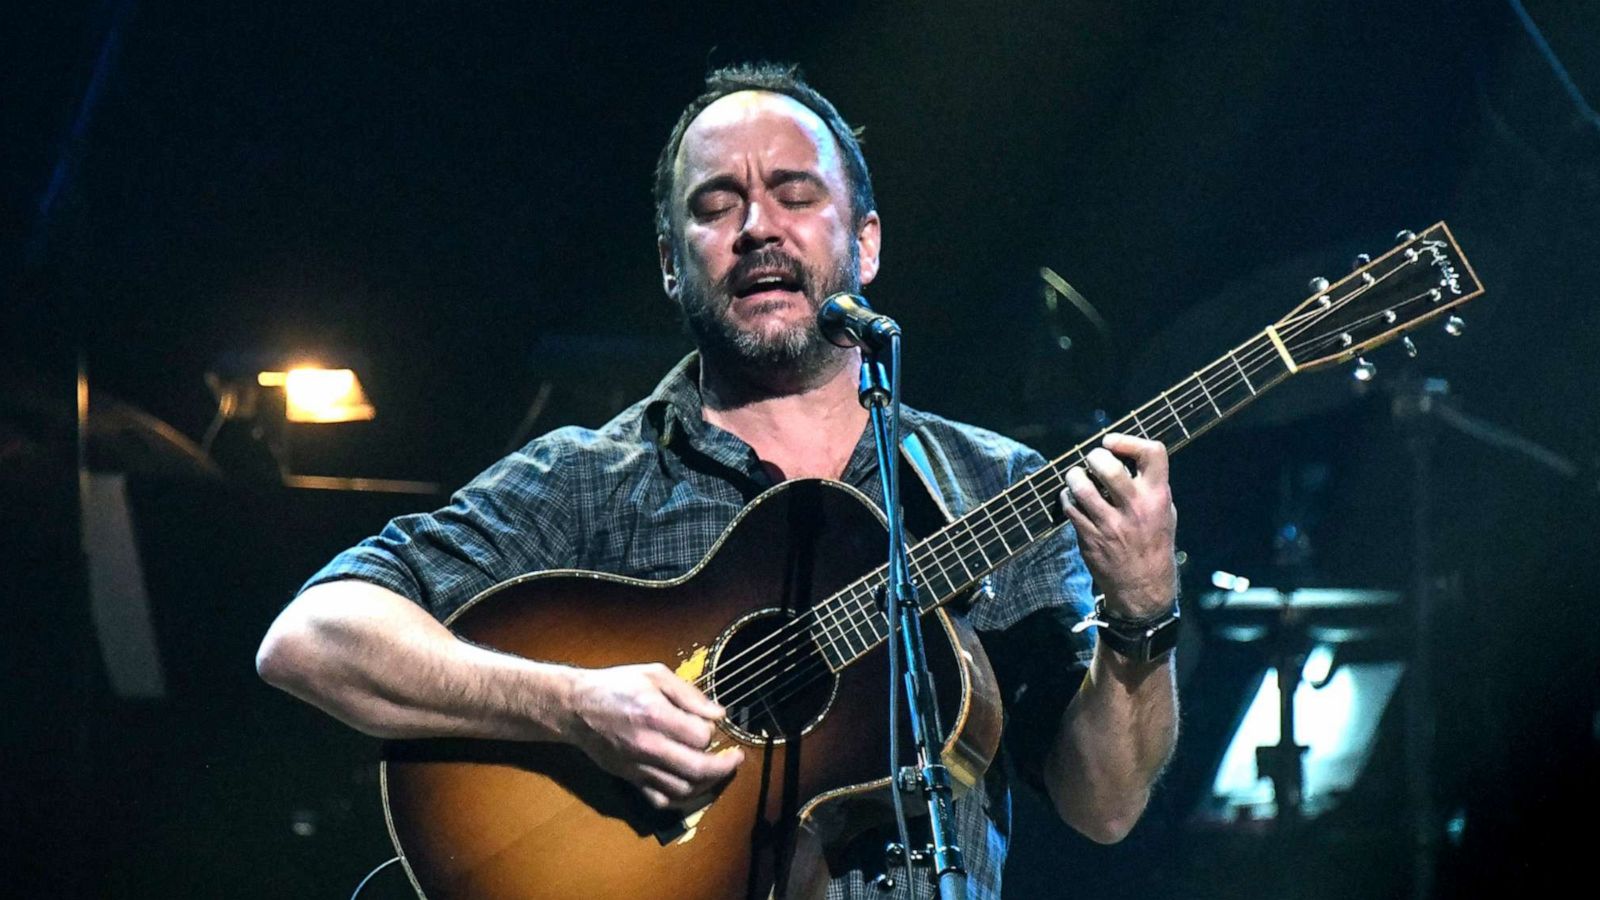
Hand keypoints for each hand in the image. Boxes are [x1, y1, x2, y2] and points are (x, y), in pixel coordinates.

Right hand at [565, 663, 744, 810]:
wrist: (576, 708)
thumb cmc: (615, 686)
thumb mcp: (654, 674)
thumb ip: (689, 694)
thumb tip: (718, 714)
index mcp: (654, 716)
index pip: (700, 737)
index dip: (712, 731)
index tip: (710, 724)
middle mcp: (648, 746)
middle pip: (697, 769)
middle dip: (724, 767)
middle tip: (736, 759)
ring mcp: (638, 766)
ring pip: (683, 789)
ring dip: (707, 783)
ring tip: (716, 771)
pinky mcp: (630, 778)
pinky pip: (661, 800)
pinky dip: (681, 798)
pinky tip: (691, 785)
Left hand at [1059, 433, 1177, 619]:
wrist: (1143, 587)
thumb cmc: (1153, 541)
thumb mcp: (1164, 511)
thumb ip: (1149, 484)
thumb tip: (1123, 453)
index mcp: (1158, 497)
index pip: (1152, 453)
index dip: (1129, 440)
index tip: (1113, 443)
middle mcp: (1135, 508)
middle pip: (1108, 466)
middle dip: (1095, 456)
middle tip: (1093, 461)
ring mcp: (1110, 524)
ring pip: (1081, 485)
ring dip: (1074, 475)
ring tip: (1078, 477)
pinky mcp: (1089, 537)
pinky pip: (1069, 507)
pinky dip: (1067, 497)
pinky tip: (1074, 499)